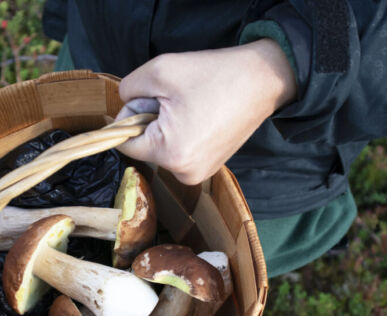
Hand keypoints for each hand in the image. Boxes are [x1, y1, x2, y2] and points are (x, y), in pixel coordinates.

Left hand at [116, 39, 296, 184]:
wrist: (263, 79)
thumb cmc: (214, 75)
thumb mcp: (159, 71)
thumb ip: (128, 90)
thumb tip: (123, 106)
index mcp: (171, 154)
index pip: (126, 144)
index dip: (130, 116)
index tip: (151, 97)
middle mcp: (185, 173)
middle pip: (145, 146)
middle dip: (151, 120)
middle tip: (177, 98)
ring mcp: (200, 173)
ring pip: (163, 148)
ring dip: (167, 125)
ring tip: (193, 106)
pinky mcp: (210, 167)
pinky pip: (180, 150)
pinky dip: (182, 132)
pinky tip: (202, 115)